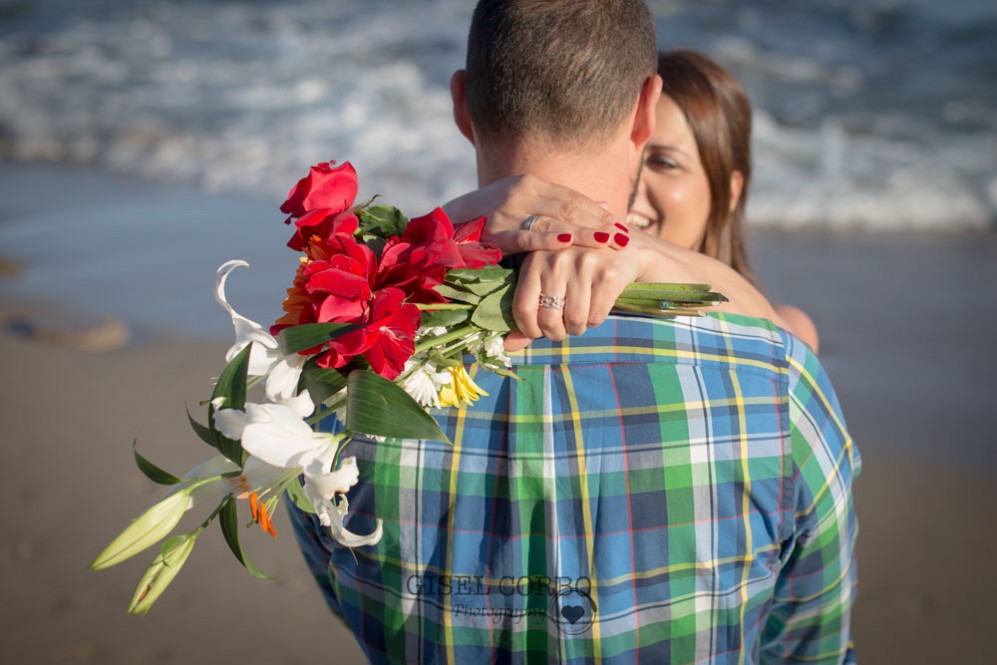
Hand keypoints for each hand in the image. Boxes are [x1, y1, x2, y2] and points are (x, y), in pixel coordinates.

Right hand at [442, 174, 630, 254]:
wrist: (443, 227)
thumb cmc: (487, 220)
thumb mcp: (524, 206)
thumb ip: (559, 206)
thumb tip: (604, 205)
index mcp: (529, 184)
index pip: (572, 197)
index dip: (599, 211)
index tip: (622, 224)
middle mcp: (521, 191)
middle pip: (569, 206)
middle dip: (598, 222)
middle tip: (624, 236)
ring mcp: (507, 210)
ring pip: (553, 220)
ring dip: (583, 231)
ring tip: (608, 241)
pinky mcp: (494, 230)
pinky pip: (527, 235)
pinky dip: (549, 239)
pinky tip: (569, 245)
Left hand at [509, 245, 641, 345]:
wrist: (623, 248)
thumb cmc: (577, 270)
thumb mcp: (549, 281)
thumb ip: (528, 312)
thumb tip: (508, 346)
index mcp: (535, 259)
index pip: (523, 307)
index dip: (529, 329)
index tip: (538, 332)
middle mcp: (557, 259)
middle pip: (549, 318)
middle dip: (555, 333)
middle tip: (561, 330)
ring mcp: (584, 264)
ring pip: (574, 320)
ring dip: (576, 328)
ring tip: (579, 318)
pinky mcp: (608, 274)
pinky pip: (596, 316)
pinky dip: (595, 321)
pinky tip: (595, 307)